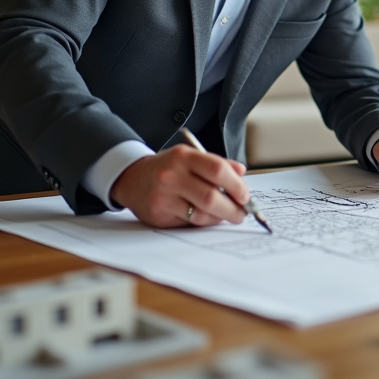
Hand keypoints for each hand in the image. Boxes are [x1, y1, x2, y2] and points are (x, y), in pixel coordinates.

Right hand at [111, 145, 249, 227]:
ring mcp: (163, 196)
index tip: (246, 196)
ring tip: (227, 215)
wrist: (132, 178)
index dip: (236, 185)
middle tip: (242, 213)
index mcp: (184, 156)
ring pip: (201, 213)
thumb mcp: (190, 157)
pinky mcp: (159, 213)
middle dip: (233, 208)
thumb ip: (217, 164)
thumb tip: (241, 173)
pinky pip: (189, 222)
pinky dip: (204, 222)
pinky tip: (208, 217)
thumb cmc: (169, 168)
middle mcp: (172, 175)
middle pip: (211, 196)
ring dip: (220, 217)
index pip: (217, 170)